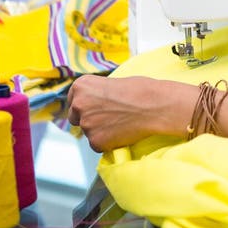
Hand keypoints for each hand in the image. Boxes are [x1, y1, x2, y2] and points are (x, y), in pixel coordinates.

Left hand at [67, 74, 187, 151]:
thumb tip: (92, 104)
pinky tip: (121, 132)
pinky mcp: (95, 142)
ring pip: (88, 132)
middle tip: (109, 116)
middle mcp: (78, 104)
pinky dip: (107, 141)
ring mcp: (86, 124)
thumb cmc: (138, 90)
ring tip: (120, 122)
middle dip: (89, 118)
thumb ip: (96, 94)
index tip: (98, 106)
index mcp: (81, 86)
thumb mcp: (111, 83)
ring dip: (100, 130)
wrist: (153, 105)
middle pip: (76, 118)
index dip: (86, 105)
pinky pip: (97, 144)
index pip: (73, 101)